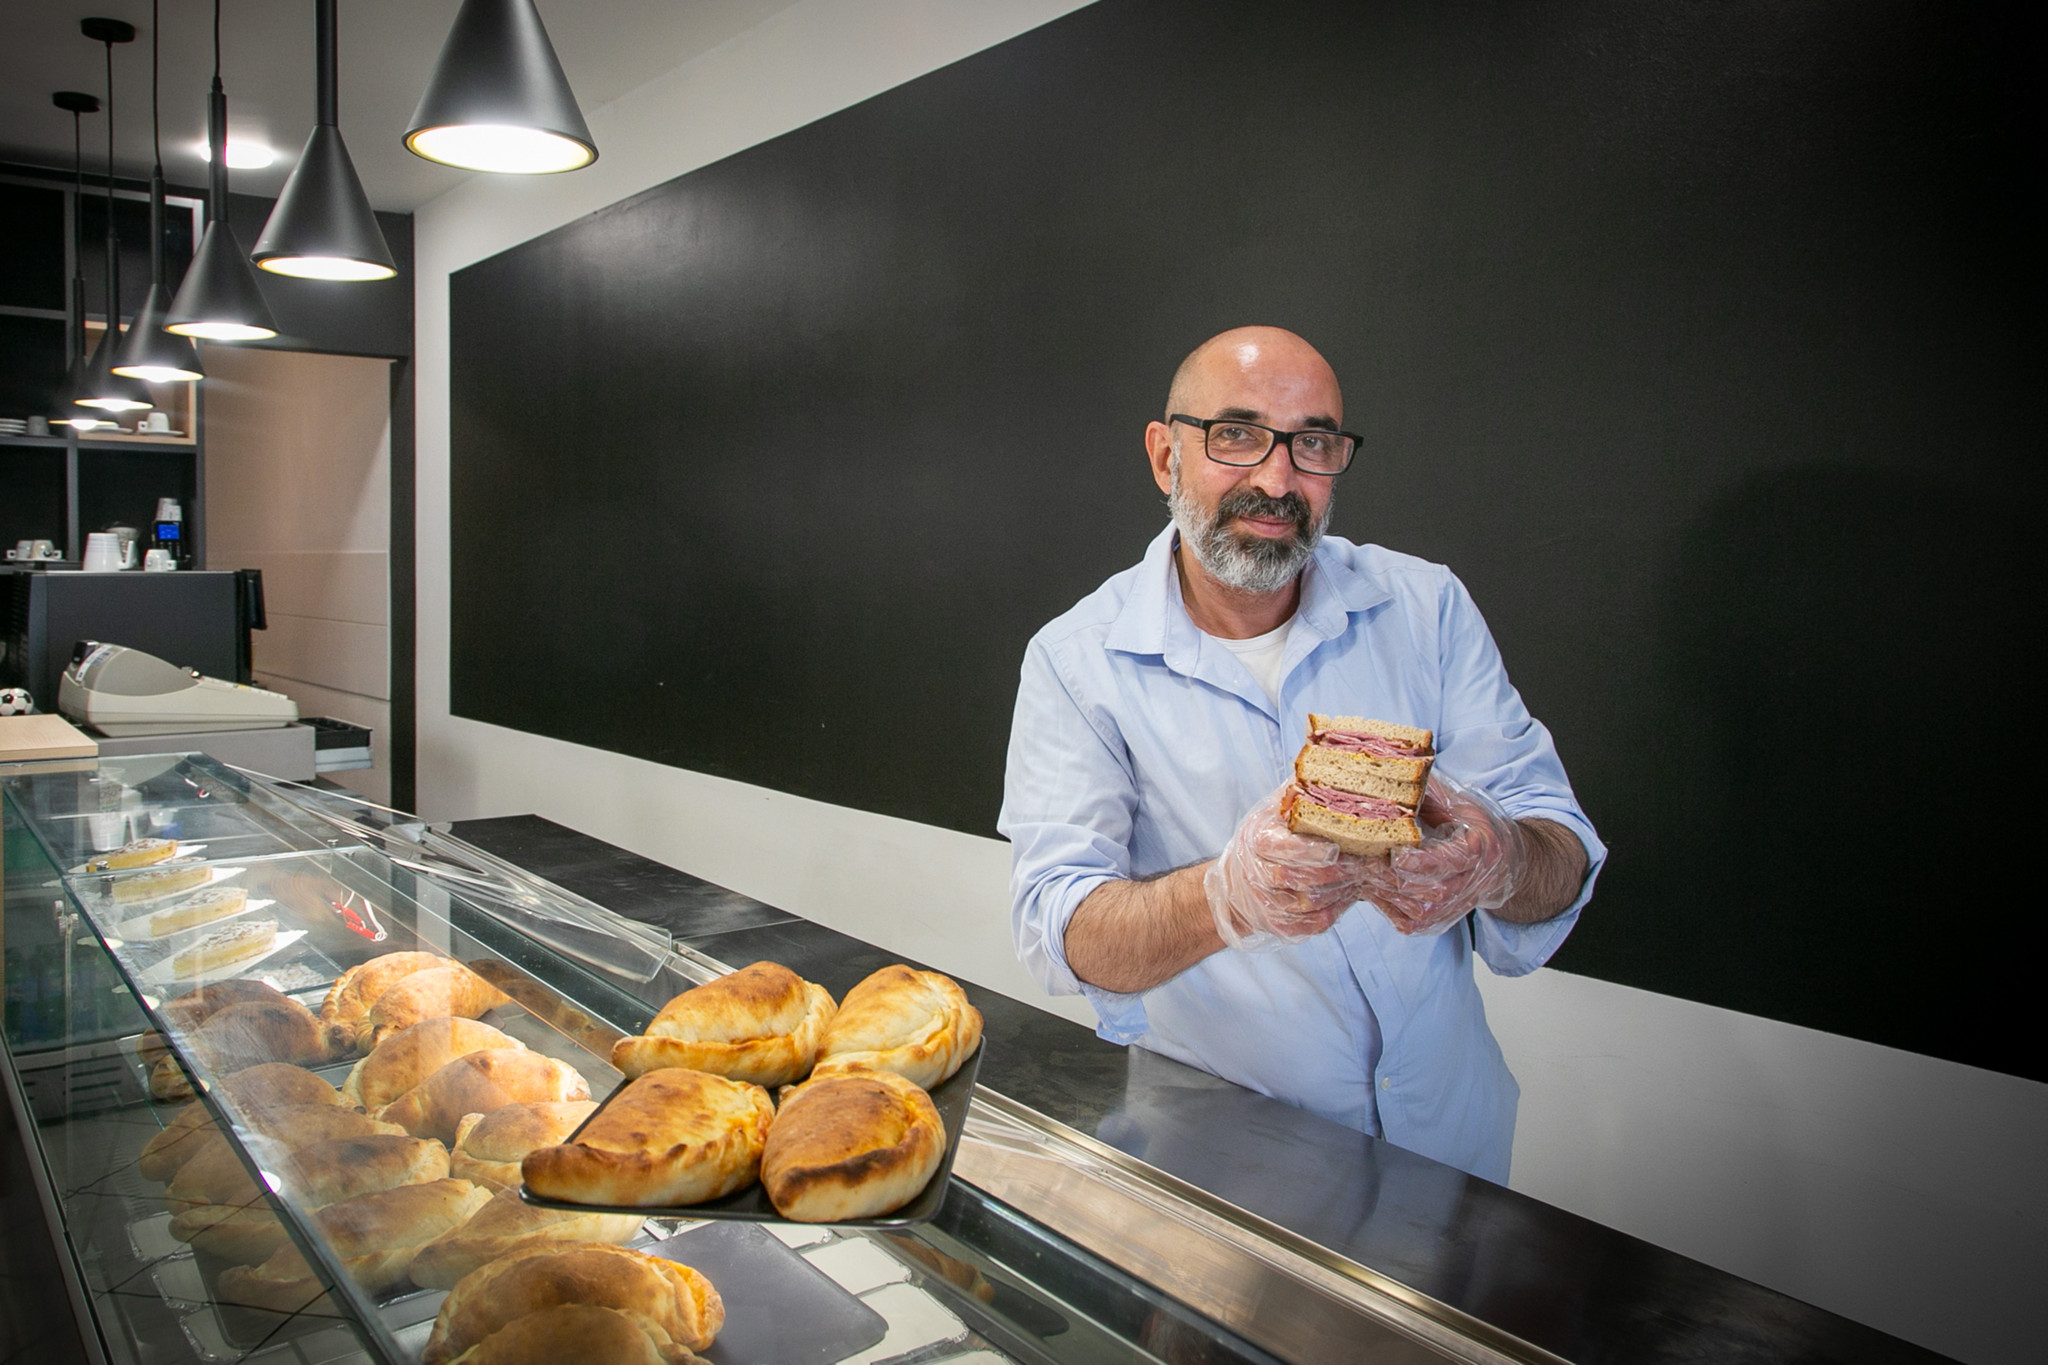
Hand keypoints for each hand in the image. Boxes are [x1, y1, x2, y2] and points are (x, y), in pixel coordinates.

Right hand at [1204, 785, 1380, 950]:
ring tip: (1361, 877)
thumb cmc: (1271, 836)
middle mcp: (1257, 874)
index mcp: (1258, 840)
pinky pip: (1311, 925)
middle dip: (1339, 873)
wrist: (1238, 882)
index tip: (1338, 848)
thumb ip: (1302, 789)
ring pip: (1310, 904)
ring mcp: (1266, 903)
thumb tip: (1332, 755)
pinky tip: (1346, 896)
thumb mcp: (1278, 808)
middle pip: (1301, 879)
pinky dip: (1333, 912)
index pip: (1284, 849)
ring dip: (1341, 892)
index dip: (1312, 851)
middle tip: (1367, 864)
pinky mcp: (1278, 925)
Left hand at [1353, 773, 1528, 935]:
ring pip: (1413, 908)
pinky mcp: (1437, 922)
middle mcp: (1471, 883)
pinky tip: (1365, 885)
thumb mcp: (1455, 801)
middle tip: (1353, 859)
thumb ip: (1426, 791)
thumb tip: (1392, 767)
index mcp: (1479, 849)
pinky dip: (1382, 905)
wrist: (1501, 864)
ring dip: (1380, 890)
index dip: (1422, 861)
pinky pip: (1405, 921)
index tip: (1394, 854)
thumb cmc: (1471, 825)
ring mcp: (1454, 907)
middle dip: (1388, 875)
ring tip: (1352, 869)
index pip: (1450, 861)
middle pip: (1427, 889)